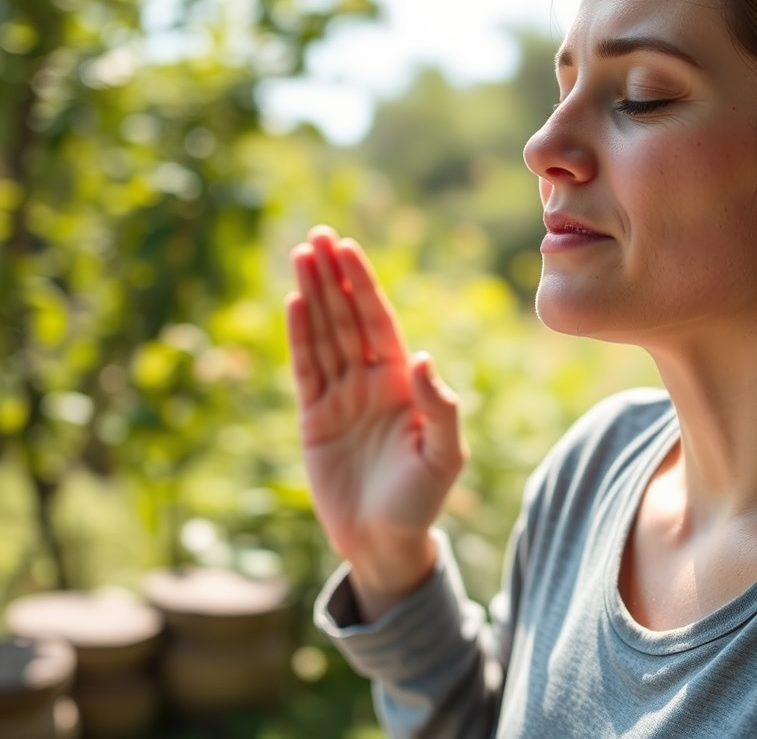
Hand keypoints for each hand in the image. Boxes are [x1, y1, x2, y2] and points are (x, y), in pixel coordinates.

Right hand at [286, 226, 466, 618]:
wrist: (383, 541)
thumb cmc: (421, 500)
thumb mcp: (444, 456)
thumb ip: (440, 408)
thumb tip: (421, 357)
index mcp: (403, 384)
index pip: (379, 322)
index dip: (363, 285)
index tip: (347, 248)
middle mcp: (370, 382)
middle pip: (348, 318)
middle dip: (334, 277)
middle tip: (318, 234)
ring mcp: (340, 397)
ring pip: (324, 335)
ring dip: (313, 296)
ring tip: (301, 255)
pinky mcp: (313, 418)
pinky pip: (305, 369)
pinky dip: (298, 337)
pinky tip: (293, 304)